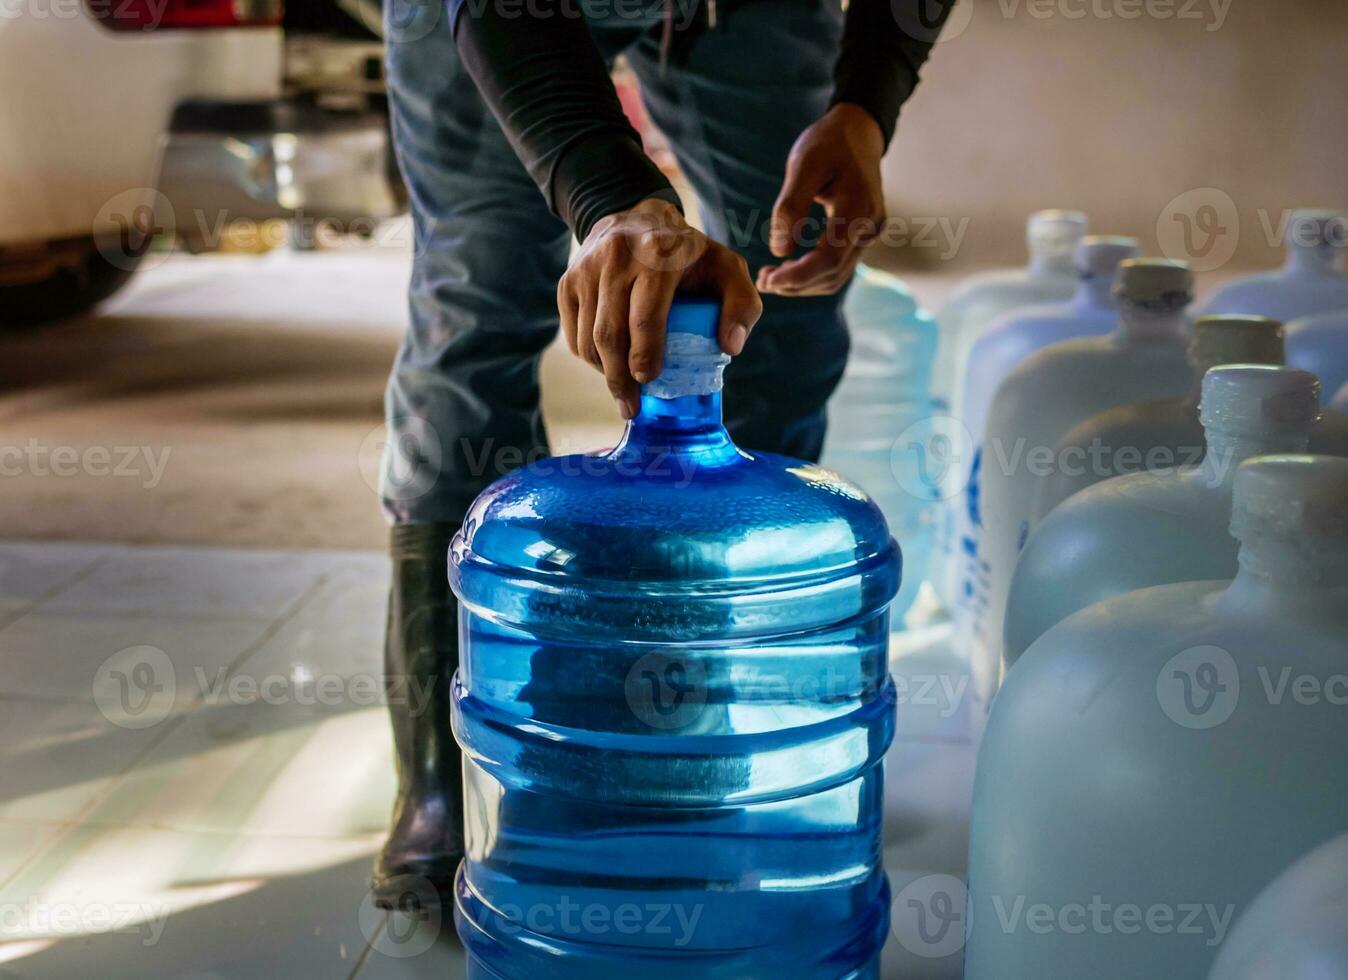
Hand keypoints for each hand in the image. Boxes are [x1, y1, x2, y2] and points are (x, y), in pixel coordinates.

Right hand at [559, 197, 762, 418]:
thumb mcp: (727, 268)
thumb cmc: (688, 255)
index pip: (645, 315)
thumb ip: (742, 305)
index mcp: (660, 254)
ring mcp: (586, 269)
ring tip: (623, 389)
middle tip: (630, 406)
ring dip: (604, 372)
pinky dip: (589, 357)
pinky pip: (573, 333)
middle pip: (610, 333)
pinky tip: (609, 365)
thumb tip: (730, 347)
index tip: (649, 379)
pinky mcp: (568, 282)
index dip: (645, 354)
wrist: (636, 217)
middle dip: (619, 378)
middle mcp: (617, 258)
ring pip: (588, 338)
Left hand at [758, 103, 886, 295]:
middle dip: (796, 284)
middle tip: (761, 282)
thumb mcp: (803, 166)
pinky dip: (814, 273)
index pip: (829, 260)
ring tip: (770, 278)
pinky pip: (840, 264)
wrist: (857, 130)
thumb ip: (790, 208)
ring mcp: (870, 232)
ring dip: (804, 284)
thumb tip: (779, 251)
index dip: (798, 277)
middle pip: (833, 273)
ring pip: (838, 275)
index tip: (768, 280)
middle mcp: (870, 226)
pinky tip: (789, 268)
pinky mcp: (864, 234)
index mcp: (858, 209)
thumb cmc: (827, 143)